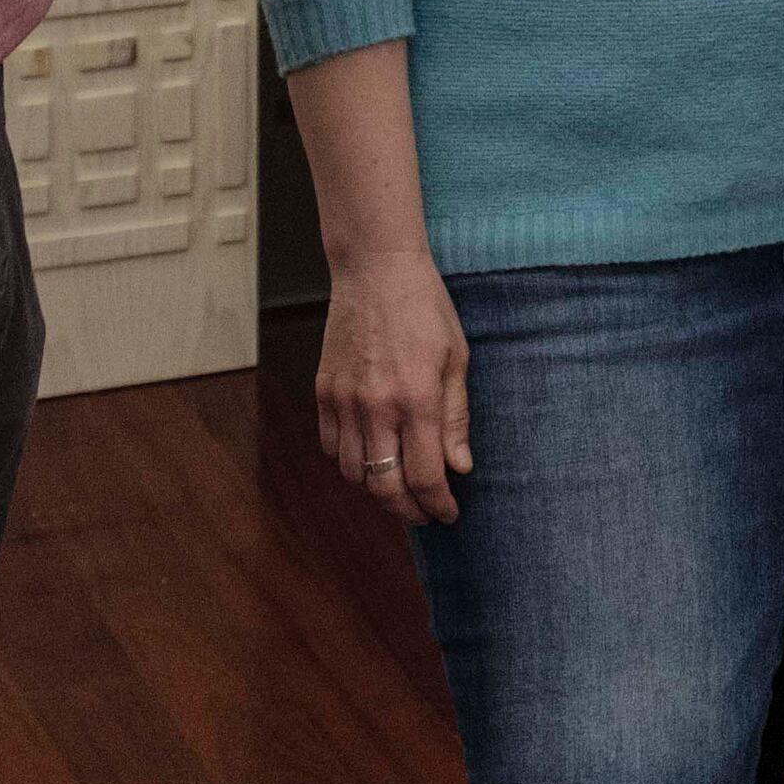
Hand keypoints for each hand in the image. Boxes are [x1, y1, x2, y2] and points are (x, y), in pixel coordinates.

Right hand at [317, 246, 472, 526]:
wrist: (376, 269)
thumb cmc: (425, 308)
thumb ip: (456, 418)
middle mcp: (376, 407)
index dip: (438, 505)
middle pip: (385, 488)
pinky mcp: (324, 391)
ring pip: (354, 474)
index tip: (448, 513)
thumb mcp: (457, 359)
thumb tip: (460, 468)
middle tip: (425, 513)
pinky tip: (372, 456)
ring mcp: (344, 400)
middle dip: (408, 511)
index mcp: (417, 399)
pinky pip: (331, 447)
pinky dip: (351, 463)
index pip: (425, 477)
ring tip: (400, 487)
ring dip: (378, 490)